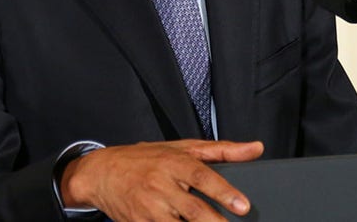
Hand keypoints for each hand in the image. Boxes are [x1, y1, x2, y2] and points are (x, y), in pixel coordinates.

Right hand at [60, 139, 263, 220]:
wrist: (101, 173)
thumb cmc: (145, 158)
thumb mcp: (182, 147)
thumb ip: (222, 150)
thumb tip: (255, 148)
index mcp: (173, 162)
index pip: (202, 176)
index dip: (224, 192)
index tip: (243, 206)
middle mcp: (160, 185)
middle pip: (194, 210)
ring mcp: (148, 208)